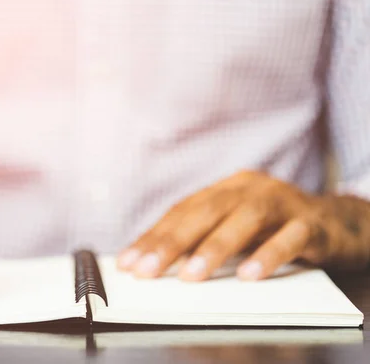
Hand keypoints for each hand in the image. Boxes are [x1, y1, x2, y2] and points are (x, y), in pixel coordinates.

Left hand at [117, 170, 369, 280]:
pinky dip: (268, 255)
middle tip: (146, 271)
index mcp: (226, 188)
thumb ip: (204, 237)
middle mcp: (250, 188)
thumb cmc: (274, 228)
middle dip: (172, 243)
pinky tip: (248, 276)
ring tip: (190, 277)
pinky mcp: (312, 223)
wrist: (336, 221)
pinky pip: (290, 238)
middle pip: (205, 211)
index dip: (154, 236)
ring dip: (215, 248)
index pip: (182, 211)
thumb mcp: (235, 228)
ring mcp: (282, 202)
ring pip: (245, 220)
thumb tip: (157, 263)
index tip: (129, 262)